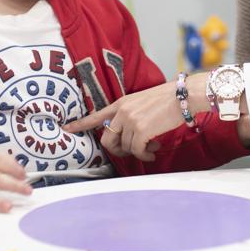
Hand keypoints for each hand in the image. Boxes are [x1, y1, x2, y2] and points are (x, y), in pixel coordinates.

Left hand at [64, 75, 207, 161]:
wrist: (183, 95)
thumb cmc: (167, 99)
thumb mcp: (142, 102)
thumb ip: (130, 114)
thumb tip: (127, 135)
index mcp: (121, 103)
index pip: (95, 115)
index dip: (80, 124)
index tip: (65, 128)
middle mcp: (122, 112)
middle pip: (107, 139)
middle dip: (117, 150)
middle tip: (131, 151)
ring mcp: (130, 121)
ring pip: (125, 147)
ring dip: (138, 152)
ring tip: (151, 148)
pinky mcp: (141, 131)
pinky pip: (137, 151)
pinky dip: (145, 155)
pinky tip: (153, 151)